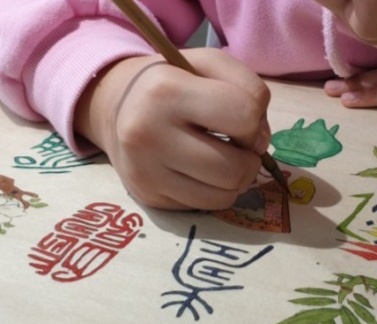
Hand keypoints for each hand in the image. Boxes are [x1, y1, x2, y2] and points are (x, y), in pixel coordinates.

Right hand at [74, 48, 270, 209]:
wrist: (117, 106)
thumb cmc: (175, 82)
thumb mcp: (210, 64)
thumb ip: (249, 88)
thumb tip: (260, 142)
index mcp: (166, 90)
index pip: (245, 115)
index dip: (254, 121)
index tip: (241, 120)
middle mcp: (149, 134)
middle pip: (236, 169)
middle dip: (250, 159)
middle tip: (236, 146)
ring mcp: (145, 171)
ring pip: (225, 195)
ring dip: (237, 179)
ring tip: (222, 158)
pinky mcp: (148, 196)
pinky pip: (206, 206)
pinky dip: (216, 192)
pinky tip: (203, 172)